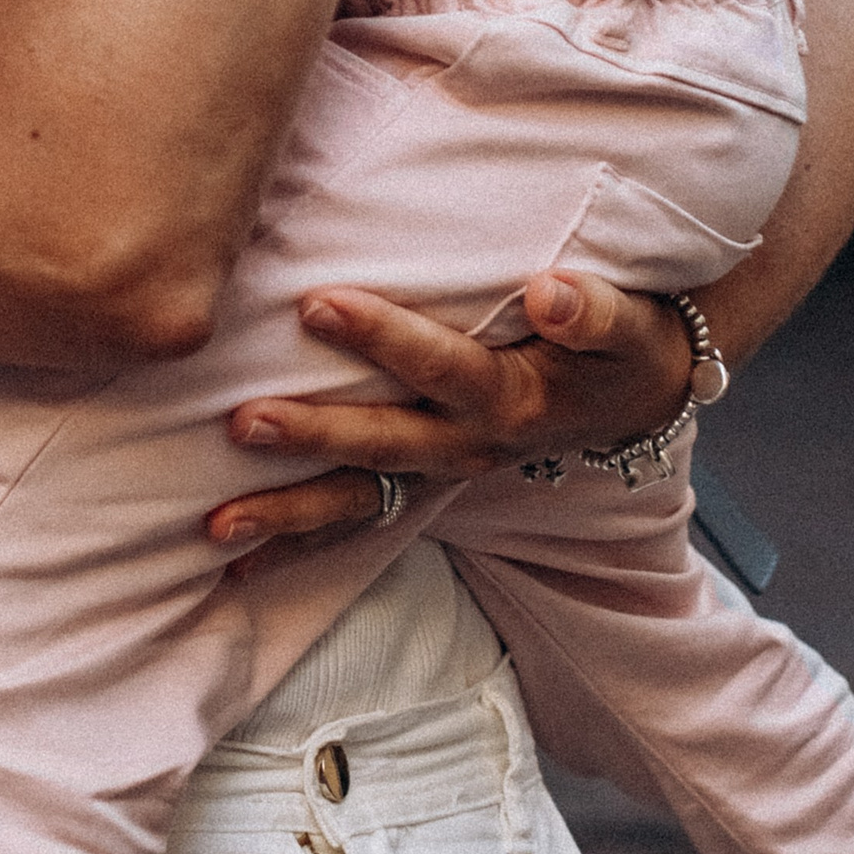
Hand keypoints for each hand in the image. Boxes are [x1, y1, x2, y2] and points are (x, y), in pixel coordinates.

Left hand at [202, 271, 692, 572]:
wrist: (638, 394)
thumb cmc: (620, 340)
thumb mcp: (623, 322)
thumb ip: (590, 309)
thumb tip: (550, 292)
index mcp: (512, 399)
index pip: (440, 365)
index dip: (381, 335)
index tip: (315, 302)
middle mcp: (470, 445)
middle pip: (384, 446)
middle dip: (313, 437)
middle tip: (243, 423)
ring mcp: (442, 470)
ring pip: (359, 499)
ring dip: (289, 514)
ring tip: (215, 525)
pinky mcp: (424, 478)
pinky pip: (358, 517)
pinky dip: (301, 544)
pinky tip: (238, 561)